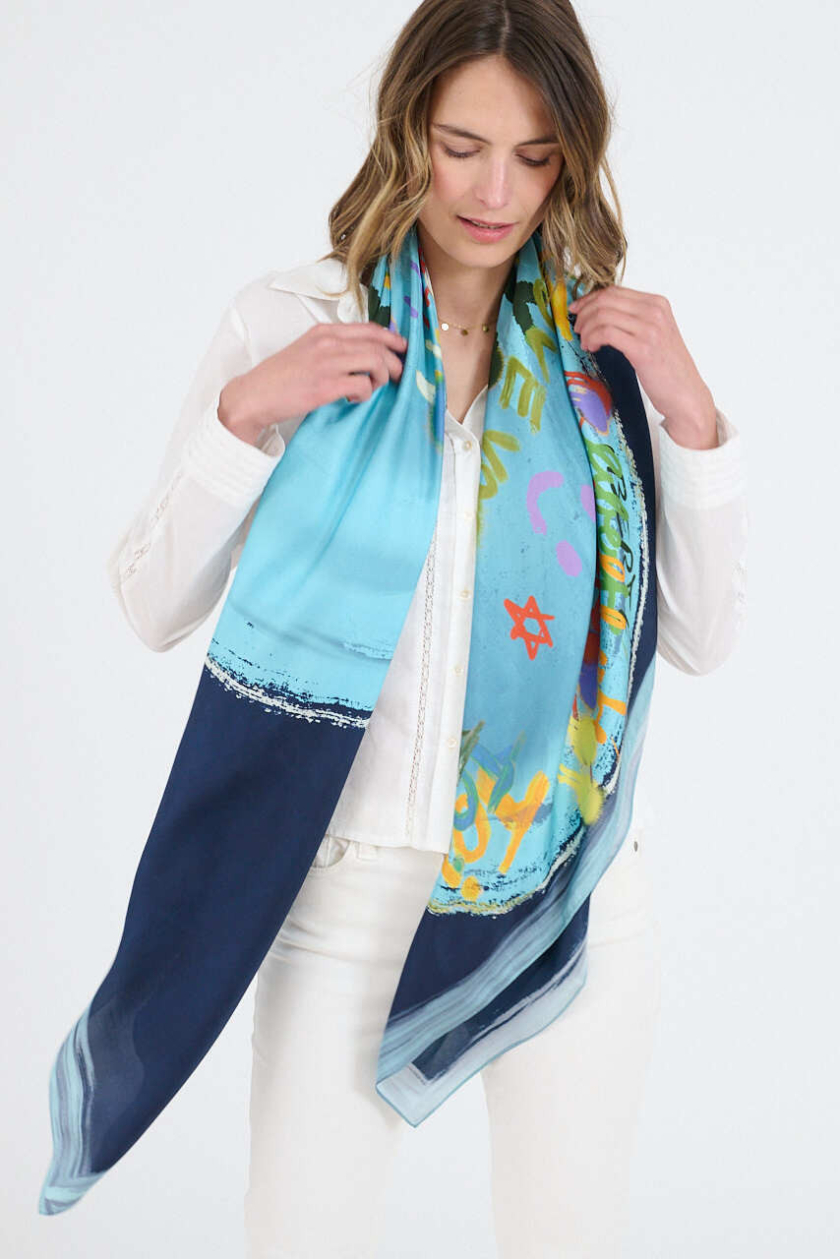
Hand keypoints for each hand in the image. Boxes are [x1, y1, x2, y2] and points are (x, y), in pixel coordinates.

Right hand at [218, 321, 407, 445]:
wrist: (254, 395)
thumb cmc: (280, 378)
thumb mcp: (306, 351)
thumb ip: (331, 348)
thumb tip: (361, 356)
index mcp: (323, 331)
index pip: (368, 328)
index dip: (392, 338)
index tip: (402, 349)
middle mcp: (327, 342)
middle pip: (378, 345)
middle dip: (395, 361)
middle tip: (397, 375)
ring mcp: (327, 362)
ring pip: (376, 362)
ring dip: (381, 378)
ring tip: (372, 388)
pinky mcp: (326, 385)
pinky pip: (363, 386)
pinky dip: (365, 395)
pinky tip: (354, 400)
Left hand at [567, 286, 717, 447]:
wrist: (686, 393)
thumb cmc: (667, 367)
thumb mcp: (654, 333)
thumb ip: (634, 319)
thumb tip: (600, 312)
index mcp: (657, 303)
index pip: (615, 290)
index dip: (590, 299)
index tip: (577, 310)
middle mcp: (655, 311)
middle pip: (606, 299)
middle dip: (584, 312)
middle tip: (577, 328)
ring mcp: (650, 328)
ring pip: (603, 315)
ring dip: (586, 329)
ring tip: (585, 343)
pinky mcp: (642, 348)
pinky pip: (606, 333)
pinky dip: (592, 339)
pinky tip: (592, 348)